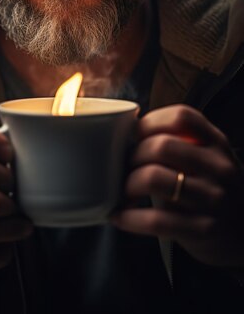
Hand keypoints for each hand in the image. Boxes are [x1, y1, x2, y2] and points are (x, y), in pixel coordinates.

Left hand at [111, 105, 243, 267]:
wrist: (241, 233)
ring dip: (128, 184)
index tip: (134, 134)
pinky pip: (155, 219)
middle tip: (124, 166)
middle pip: (161, 146)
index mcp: (217, 143)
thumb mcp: (205, 159)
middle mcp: (218, 167)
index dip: (150, 121)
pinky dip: (129, 217)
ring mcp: (213, 199)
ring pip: (154, 178)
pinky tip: (119, 216)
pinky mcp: (203, 229)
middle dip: (133, 155)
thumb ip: (177, 143)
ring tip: (124, 191)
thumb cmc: (208, 188)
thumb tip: (122, 135)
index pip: (181, 116)